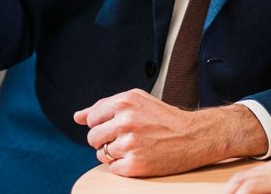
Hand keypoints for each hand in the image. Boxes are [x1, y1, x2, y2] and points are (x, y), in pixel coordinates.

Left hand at [74, 89, 267, 177]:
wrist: (194, 136)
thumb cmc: (164, 117)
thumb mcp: (136, 101)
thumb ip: (104, 107)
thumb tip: (76, 117)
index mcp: (124, 101)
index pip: (92, 118)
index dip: (103, 124)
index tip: (119, 126)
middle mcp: (126, 120)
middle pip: (92, 137)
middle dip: (105, 140)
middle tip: (128, 138)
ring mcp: (130, 143)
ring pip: (101, 153)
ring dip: (114, 153)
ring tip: (135, 147)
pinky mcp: (135, 165)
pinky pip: (113, 168)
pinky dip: (123, 166)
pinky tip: (140, 157)